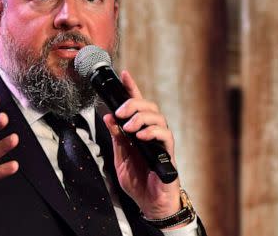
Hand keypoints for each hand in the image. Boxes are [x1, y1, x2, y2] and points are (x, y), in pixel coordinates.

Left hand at [102, 70, 181, 218]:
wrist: (150, 204)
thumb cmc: (138, 181)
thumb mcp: (120, 157)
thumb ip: (116, 138)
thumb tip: (108, 117)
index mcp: (138, 132)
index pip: (136, 105)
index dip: (131, 88)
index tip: (124, 74)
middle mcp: (152, 133)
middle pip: (148, 106)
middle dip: (133, 104)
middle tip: (120, 112)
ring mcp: (161, 142)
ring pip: (157, 117)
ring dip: (141, 117)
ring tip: (129, 127)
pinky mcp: (168, 153)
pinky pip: (165, 135)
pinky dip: (151, 132)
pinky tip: (140, 136)